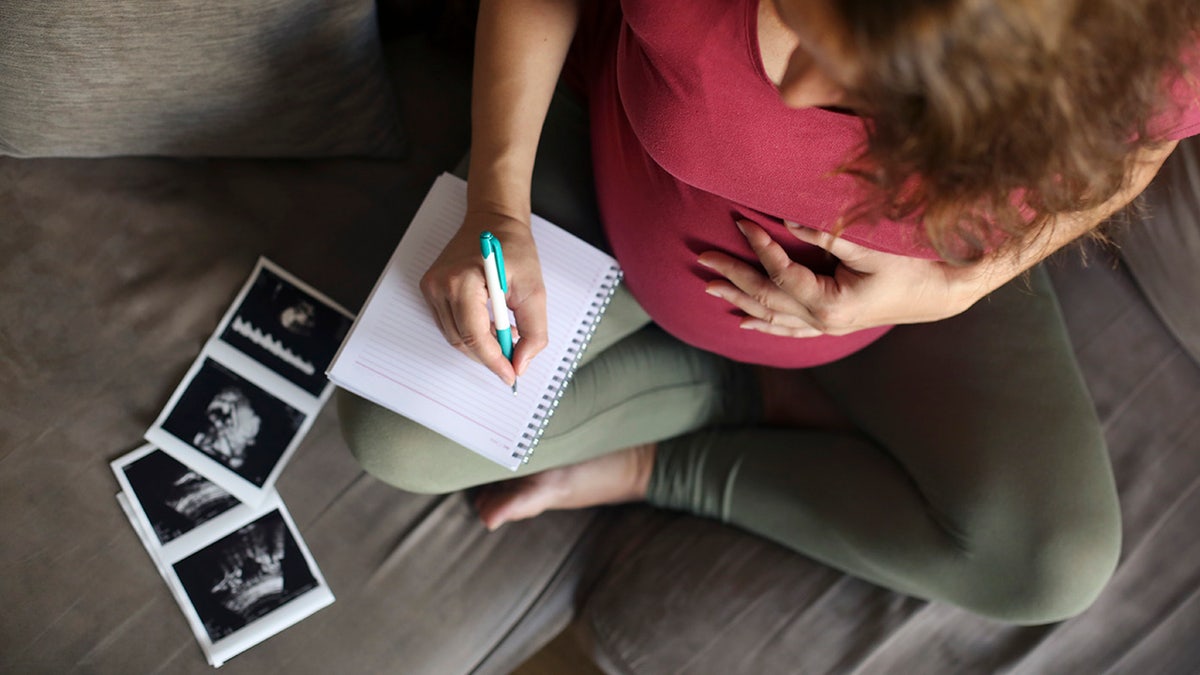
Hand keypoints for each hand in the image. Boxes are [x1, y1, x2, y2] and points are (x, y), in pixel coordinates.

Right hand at [420, 212, 548, 383]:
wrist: (493, 221)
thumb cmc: (514, 249)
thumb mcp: (534, 290)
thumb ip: (533, 331)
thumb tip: (520, 364)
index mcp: (463, 281)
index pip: (474, 336)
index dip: (494, 361)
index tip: (511, 375)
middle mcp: (440, 285)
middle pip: (462, 341)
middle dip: (489, 356)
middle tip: (513, 361)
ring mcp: (431, 287)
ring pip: (454, 337)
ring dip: (481, 346)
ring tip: (506, 337)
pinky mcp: (430, 289)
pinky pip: (449, 324)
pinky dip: (471, 334)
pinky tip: (492, 327)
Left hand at [699, 219, 993, 335]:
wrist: (944, 291)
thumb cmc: (913, 264)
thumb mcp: (869, 246)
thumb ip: (826, 234)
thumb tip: (784, 218)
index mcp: (830, 304)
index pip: (781, 273)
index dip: (758, 247)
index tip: (739, 222)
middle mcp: (823, 321)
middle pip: (766, 299)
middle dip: (732, 277)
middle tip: (702, 260)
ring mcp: (826, 328)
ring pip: (772, 317)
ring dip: (740, 301)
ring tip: (710, 288)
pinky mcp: (832, 325)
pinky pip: (789, 328)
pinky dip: (765, 323)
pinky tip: (744, 322)